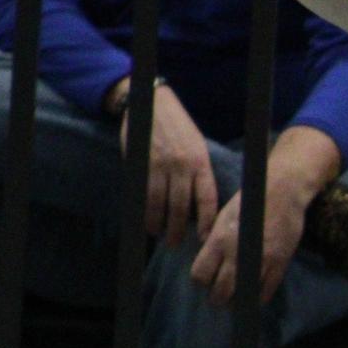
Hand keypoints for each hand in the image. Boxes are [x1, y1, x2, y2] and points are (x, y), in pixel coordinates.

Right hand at [123, 82, 218, 248]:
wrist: (151, 103)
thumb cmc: (178, 127)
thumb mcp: (196, 146)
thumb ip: (197, 171)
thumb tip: (198, 202)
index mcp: (200, 162)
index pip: (207, 198)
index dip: (206, 221)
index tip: (205, 237)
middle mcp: (181, 166)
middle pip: (181, 206)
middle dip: (179, 229)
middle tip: (176, 243)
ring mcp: (159, 166)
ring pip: (159, 203)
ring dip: (158, 223)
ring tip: (159, 234)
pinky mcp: (140, 164)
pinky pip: (142, 194)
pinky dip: (143, 209)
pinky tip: (144, 219)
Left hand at [190, 180, 309, 306]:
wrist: (283, 191)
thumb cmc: (250, 200)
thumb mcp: (223, 216)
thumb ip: (214, 237)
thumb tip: (206, 253)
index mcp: (219, 241)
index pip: (200, 275)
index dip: (201, 281)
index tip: (206, 281)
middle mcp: (236, 254)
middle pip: (220, 291)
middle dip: (217, 299)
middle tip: (220, 298)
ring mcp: (259, 261)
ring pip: (242, 295)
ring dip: (237, 302)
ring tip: (236, 301)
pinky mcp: (279, 263)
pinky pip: (266, 291)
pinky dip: (259, 298)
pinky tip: (256, 297)